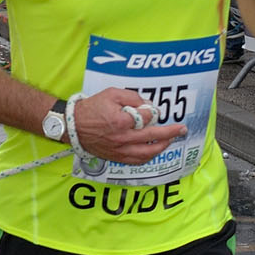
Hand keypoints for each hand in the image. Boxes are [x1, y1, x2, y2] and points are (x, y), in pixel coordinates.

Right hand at [71, 88, 186, 164]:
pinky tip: (154, 151)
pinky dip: (148, 157)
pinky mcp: (115, 157)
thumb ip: (132, 97)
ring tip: (170, 140)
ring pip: (147, 153)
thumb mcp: (111, 94)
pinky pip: (136, 161)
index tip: (153, 110)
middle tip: (182, 129)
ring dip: (162, 147)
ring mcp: (119, 150)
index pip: (147, 118)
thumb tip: (147, 105)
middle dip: (170, 133)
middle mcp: (122, 138)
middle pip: (153, 138)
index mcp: (121, 121)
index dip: (152, 112)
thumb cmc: (91, 108)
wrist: (72, 126)